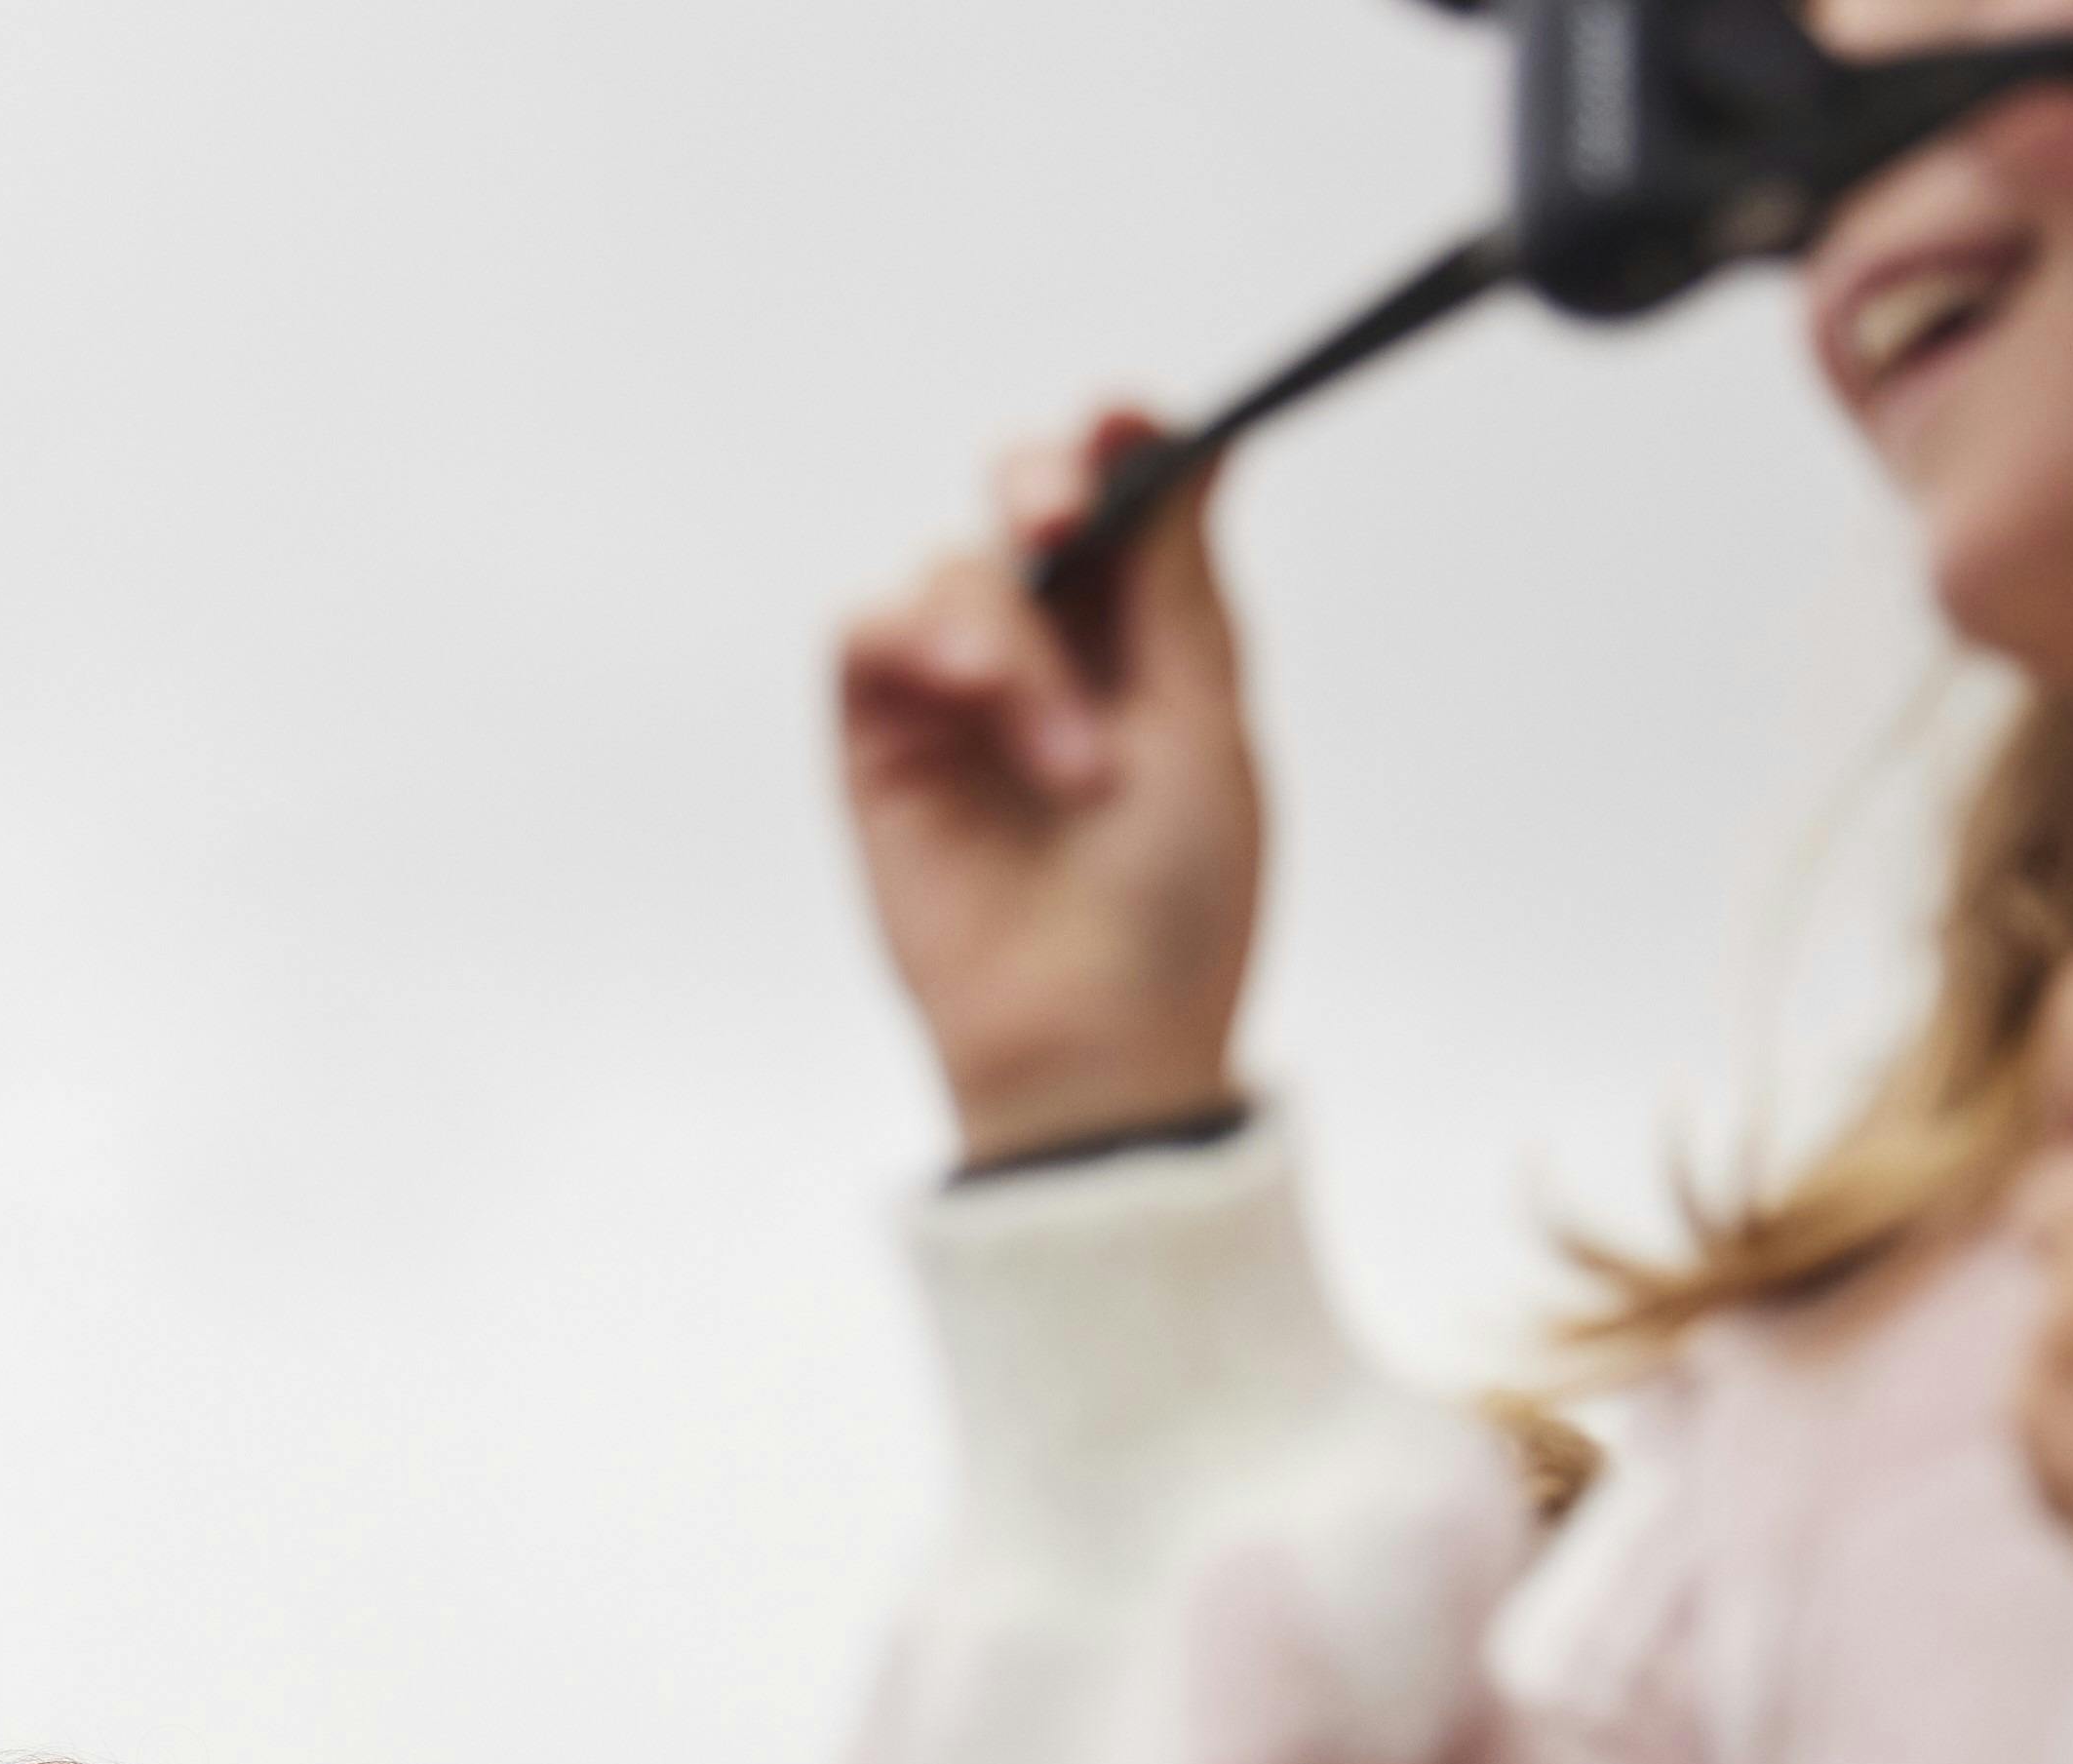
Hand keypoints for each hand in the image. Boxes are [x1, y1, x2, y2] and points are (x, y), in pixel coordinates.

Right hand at [836, 409, 1265, 1169]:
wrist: (1092, 1036)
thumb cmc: (1175, 902)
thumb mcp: (1206, 718)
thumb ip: (1180, 580)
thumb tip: (1198, 443)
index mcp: (1141, 643)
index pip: (1119, 507)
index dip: (1117, 448)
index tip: (1126, 418)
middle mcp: (1045, 657)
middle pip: (1017, 510)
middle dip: (1040, 490)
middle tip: (1061, 520)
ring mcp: (953, 701)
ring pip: (948, 573)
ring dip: (1007, 637)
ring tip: (1060, 751)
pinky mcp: (877, 745)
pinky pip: (865, 634)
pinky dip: (919, 638)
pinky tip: (972, 695)